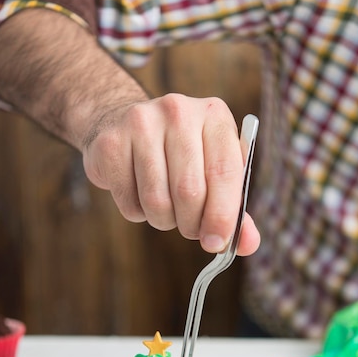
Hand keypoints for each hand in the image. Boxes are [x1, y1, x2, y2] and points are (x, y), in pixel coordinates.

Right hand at [82, 93, 259, 255]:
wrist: (121, 122)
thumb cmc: (179, 155)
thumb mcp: (213, 171)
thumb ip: (233, 208)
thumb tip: (248, 245)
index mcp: (214, 115)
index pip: (225, 171)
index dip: (223, 215)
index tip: (217, 242)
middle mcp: (178, 111)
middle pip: (189, 191)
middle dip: (192, 224)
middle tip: (191, 229)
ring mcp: (140, 123)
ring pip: (157, 201)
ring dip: (164, 220)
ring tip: (165, 209)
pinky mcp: (110, 143)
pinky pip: (129, 202)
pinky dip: (137, 213)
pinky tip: (139, 194)